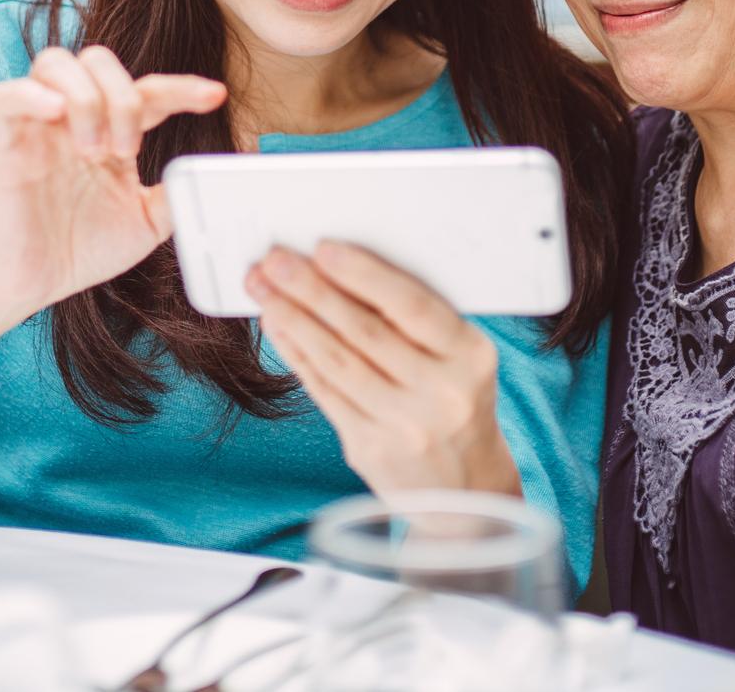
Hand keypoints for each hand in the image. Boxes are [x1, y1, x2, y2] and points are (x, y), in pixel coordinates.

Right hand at [0, 45, 226, 323]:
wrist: (36, 285)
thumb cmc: (84, 249)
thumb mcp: (146, 223)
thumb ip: (176, 194)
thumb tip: (212, 176)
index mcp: (110, 132)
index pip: (147, 90)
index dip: (182, 87)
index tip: (215, 96)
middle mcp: (73, 120)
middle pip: (98, 60)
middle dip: (123, 96)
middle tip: (127, 151)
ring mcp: (37, 127)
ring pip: (54, 63)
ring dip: (86, 98)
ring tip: (93, 150)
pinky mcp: (2, 143)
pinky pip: (5, 94)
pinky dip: (33, 94)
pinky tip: (57, 117)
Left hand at [249, 242, 519, 497]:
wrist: (465, 486)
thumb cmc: (455, 399)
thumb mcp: (458, 356)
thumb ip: (413, 317)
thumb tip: (340, 267)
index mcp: (470, 356)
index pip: (412, 306)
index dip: (364, 274)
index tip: (323, 249)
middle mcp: (441, 393)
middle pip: (364, 331)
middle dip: (313, 290)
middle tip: (276, 260)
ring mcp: (404, 425)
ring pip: (336, 360)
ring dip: (293, 318)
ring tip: (265, 288)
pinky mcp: (369, 448)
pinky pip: (323, 391)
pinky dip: (296, 353)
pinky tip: (277, 326)